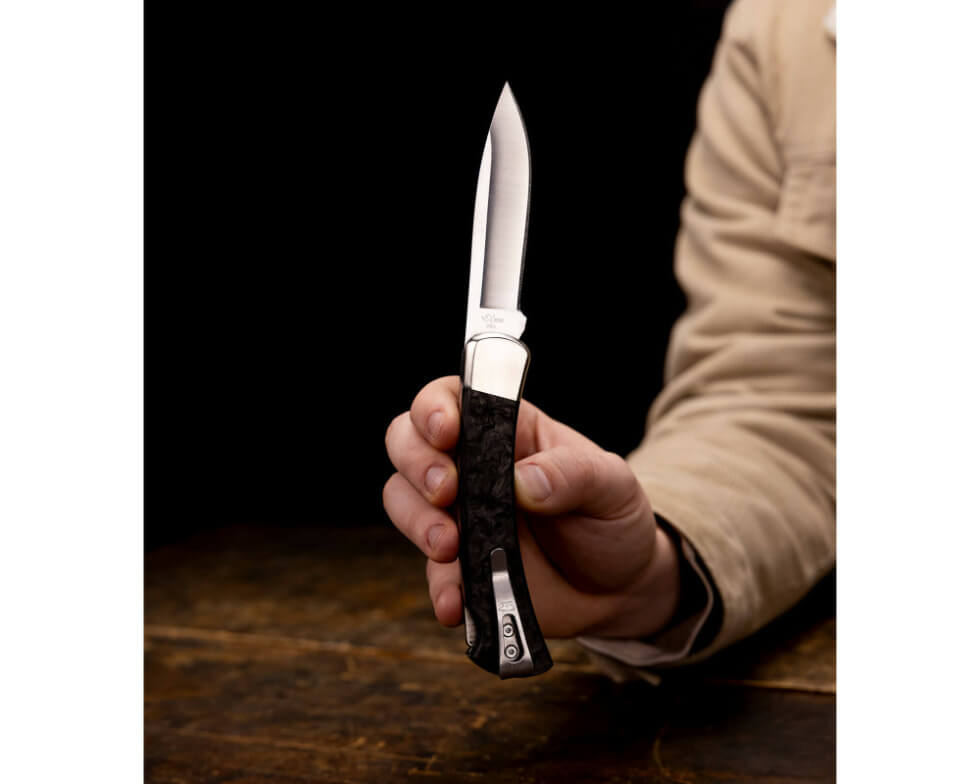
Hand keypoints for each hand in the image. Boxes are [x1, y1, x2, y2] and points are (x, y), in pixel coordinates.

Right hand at [383, 376, 680, 638]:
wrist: (620, 588)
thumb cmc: (612, 519)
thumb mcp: (612, 485)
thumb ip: (573, 474)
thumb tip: (523, 481)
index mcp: (507, 431)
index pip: (452, 398)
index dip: (436, 407)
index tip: (447, 431)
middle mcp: (472, 467)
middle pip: (408, 442)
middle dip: (416, 463)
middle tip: (445, 491)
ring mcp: (461, 516)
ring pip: (404, 501)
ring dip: (416, 521)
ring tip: (450, 547)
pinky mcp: (461, 566)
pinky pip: (432, 571)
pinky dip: (438, 585)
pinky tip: (456, 601)